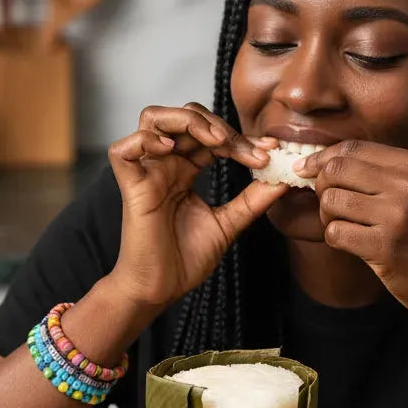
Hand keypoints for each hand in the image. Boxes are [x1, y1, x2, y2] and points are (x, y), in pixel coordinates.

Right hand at [107, 103, 287, 308]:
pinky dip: (144, 140)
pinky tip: (171, 150)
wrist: (161, 289)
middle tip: (248, 151)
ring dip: (187, 121)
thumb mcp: (230, 223)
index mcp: (185, 170)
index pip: (212, 136)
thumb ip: (254, 199)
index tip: (270, 151)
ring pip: (153, 118)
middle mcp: (165, 165)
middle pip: (186, 118)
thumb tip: (284, 178)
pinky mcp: (130, 187)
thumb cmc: (186, 259)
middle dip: (221, 127)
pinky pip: (123, 150)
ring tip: (216, 141)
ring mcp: (147, 173)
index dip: (241, 138)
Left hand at [296, 140, 407, 326]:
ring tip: (347, 227)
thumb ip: (376, 173)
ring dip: (327, 217)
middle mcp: (407, 185)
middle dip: (321, 187)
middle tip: (330, 205)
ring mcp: (396, 215)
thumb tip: (319, 161)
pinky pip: (335, 232)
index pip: (352, 147)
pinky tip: (353, 244)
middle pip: (336, 170)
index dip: (321, 157)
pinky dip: (336, 239)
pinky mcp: (384, 246)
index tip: (305, 169)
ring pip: (331, 201)